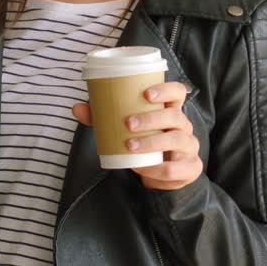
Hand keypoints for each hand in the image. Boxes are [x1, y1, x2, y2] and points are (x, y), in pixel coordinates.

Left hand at [71, 80, 203, 190]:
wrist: (157, 175)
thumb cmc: (142, 143)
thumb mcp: (123, 129)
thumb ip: (102, 118)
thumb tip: (76, 108)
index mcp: (171, 110)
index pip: (178, 92)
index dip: (166, 90)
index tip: (146, 94)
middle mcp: (184, 126)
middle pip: (175, 116)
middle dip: (151, 118)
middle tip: (128, 123)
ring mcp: (189, 147)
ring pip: (176, 140)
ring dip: (152, 142)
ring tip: (130, 146)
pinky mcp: (190, 168)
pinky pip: (174, 169)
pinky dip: (155, 169)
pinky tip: (140, 167)